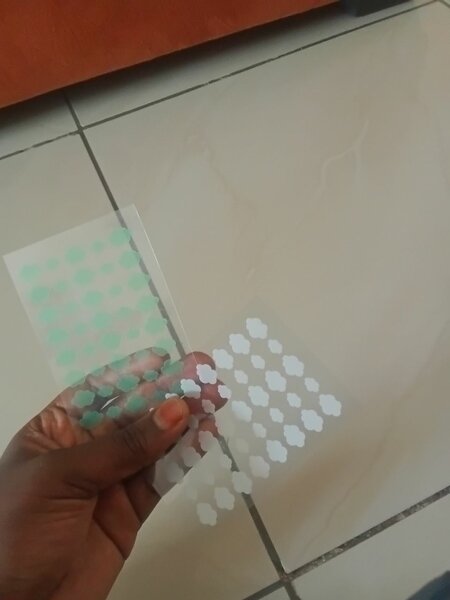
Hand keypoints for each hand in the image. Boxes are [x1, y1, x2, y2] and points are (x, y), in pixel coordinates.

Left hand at [0, 349, 223, 599]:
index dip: (133, 373)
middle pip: (135, 413)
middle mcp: (87, 449)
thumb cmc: (16, 531)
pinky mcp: (132, 509)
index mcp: (57, 431)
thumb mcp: (60, 477)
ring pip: (155, 442)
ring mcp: (112, 479)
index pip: (99, 391)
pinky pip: (163, 476)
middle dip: (169, 393)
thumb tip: (176, 411)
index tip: (165, 360)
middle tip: (205, 374)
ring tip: (214, 399)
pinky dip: (186, 457)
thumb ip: (121, 446)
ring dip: (186, 421)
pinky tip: (205, 436)